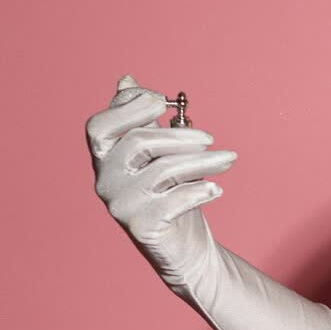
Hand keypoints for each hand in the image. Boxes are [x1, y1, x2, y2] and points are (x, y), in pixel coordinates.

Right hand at [85, 73, 238, 294]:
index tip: (163, 101)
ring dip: (205, 161)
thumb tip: (128, 80)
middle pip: (139, 142)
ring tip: (229, 160)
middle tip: (211, 138)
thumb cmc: (172, 195)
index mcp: (104, 159)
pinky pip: (175, 200)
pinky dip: (200, 190)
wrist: (185, 249)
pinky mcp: (142, 226)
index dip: (130, 107)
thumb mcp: (158, 152)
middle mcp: (105, 181)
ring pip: (164, 169)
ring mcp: (121, 205)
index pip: (101, 125)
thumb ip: (142, 120)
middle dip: (181, 135)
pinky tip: (216, 189)